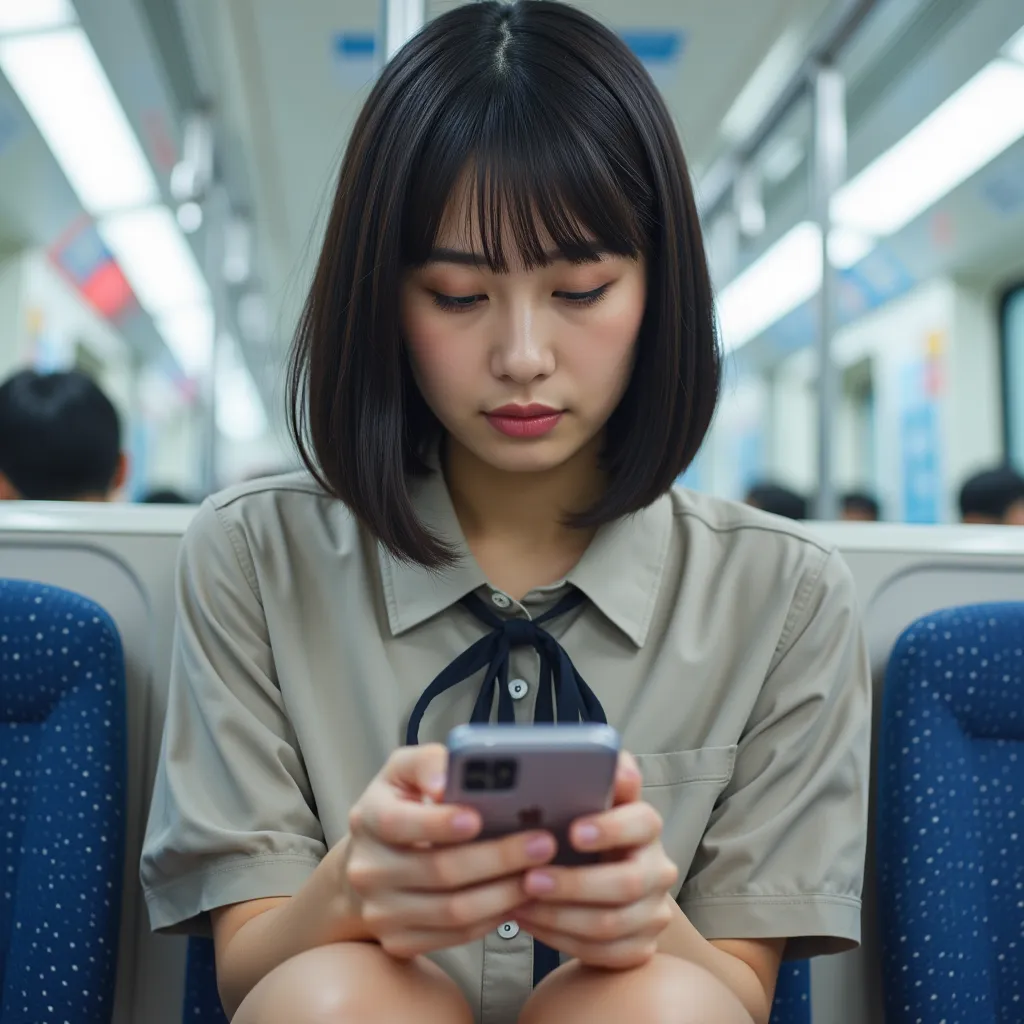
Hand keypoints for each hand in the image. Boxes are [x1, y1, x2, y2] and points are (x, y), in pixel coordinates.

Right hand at [341, 744, 557, 958]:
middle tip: (542, 843)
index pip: (398, 823)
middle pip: (438, 870)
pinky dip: (493, 918)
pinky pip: (456, 936)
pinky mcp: (399, 942)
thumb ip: (428, 762)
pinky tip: (518, 898)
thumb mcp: (404, 770)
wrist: (370, 864)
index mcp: (368, 818)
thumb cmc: (401, 805)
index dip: (439, 823)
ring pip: (453, 910)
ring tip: (540, 873)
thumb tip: (444, 781)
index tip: (479, 818)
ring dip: (504, 893)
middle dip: (497, 857)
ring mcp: (381, 911)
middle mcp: (368, 869)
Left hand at [512, 751, 677, 969]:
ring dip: (559, 914)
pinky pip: (602, 953)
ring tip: (519, 903)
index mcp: (645, 827)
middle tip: (530, 879)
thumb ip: (591, 779)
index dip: (610, 827)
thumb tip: (602, 761)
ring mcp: (653, 912)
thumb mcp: (590, 802)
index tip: (573, 831)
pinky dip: (560, 938)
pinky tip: (529, 921)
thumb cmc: (587, 833)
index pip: (642, 821)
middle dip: (574, 883)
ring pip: (610, 924)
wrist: (607, 884)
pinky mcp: (640, 947)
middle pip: (625, 883)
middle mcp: (658, 868)